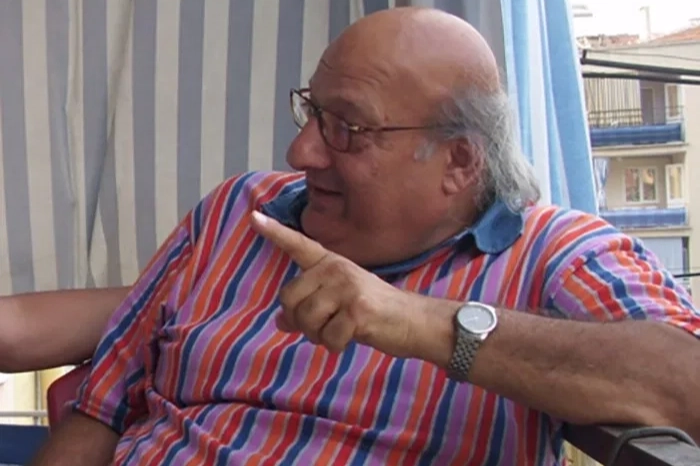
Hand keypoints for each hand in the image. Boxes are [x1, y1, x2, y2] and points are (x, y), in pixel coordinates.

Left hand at [250, 210, 425, 357]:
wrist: (413, 320)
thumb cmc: (373, 313)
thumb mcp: (338, 304)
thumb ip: (308, 308)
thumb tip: (279, 321)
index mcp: (331, 264)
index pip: (299, 246)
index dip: (275, 233)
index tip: (253, 216)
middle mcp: (336, 270)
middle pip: (290, 299)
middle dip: (301, 322)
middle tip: (325, 326)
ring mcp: (347, 288)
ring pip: (306, 320)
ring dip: (319, 336)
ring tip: (340, 331)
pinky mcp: (357, 310)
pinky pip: (328, 337)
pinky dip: (336, 346)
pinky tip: (352, 338)